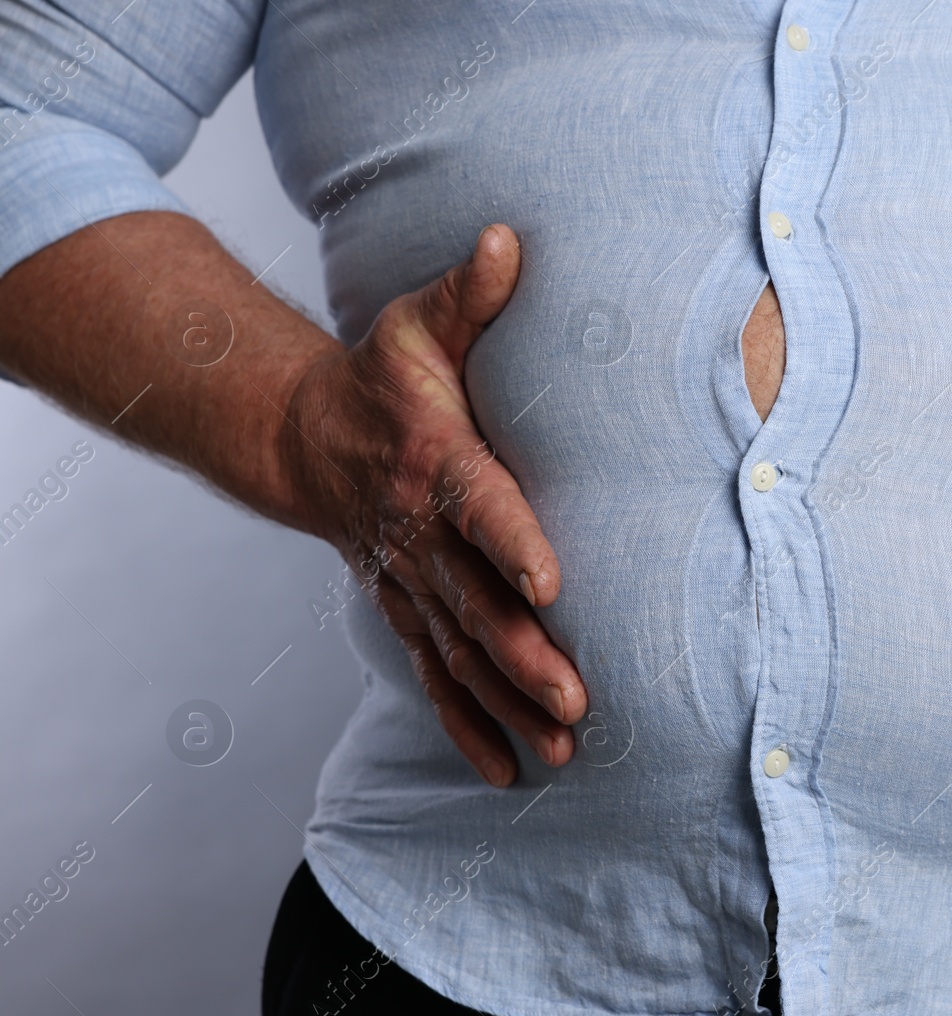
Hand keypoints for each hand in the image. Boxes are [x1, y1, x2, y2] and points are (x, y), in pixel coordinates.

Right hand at [279, 224, 583, 786]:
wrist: (306, 438)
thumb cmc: (383, 380)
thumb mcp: (418, 325)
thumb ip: (472, 293)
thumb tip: (510, 238)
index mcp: (437, 464)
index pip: (481, 507)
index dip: (514, 544)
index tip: (553, 584)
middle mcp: (421, 537)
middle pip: (475, 604)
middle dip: (525, 655)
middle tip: (577, 697)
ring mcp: (411, 584)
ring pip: (460, 655)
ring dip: (508, 704)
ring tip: (563, 748)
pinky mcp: (406, 611)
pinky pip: (434, 678)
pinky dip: (466, 726)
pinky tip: (506, 772)